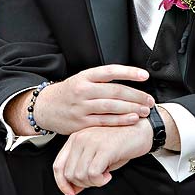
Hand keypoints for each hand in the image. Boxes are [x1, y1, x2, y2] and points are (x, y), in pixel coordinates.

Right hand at [32, 65, 154, 134]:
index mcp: (85, 76)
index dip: (129, 72)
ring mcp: (82, 107)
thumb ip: (101, 80)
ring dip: (132, 108)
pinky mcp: (81, 122)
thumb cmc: (68, 93)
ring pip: (112, 106)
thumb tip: (128, 79)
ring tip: (145, 109)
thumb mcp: (81, 80)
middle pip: (115, 91)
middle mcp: (83, 90)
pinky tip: (132, 118)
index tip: (145, 75)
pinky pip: (105, 121)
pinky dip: (121, 120)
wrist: (45, 107)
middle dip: (136, 95)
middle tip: (150, 99)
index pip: (110, 71)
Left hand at [52, 120, 152, 194]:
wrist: (141, 130)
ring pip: (80, 175)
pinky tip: (108, 175)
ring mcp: (91, 142)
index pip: (58, 166)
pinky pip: (92, 173)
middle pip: (69, 174)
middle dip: (83, 184)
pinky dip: (100, 181)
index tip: (71, 193)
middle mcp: (80, 138)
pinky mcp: (104, 148)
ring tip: (104, 176)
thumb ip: (82, 169)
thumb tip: (72, 189)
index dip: (62, 184)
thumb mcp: (97, 156)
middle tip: (97, 180)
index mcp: (75, 139)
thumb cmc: (121, 142)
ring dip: (93, 183)